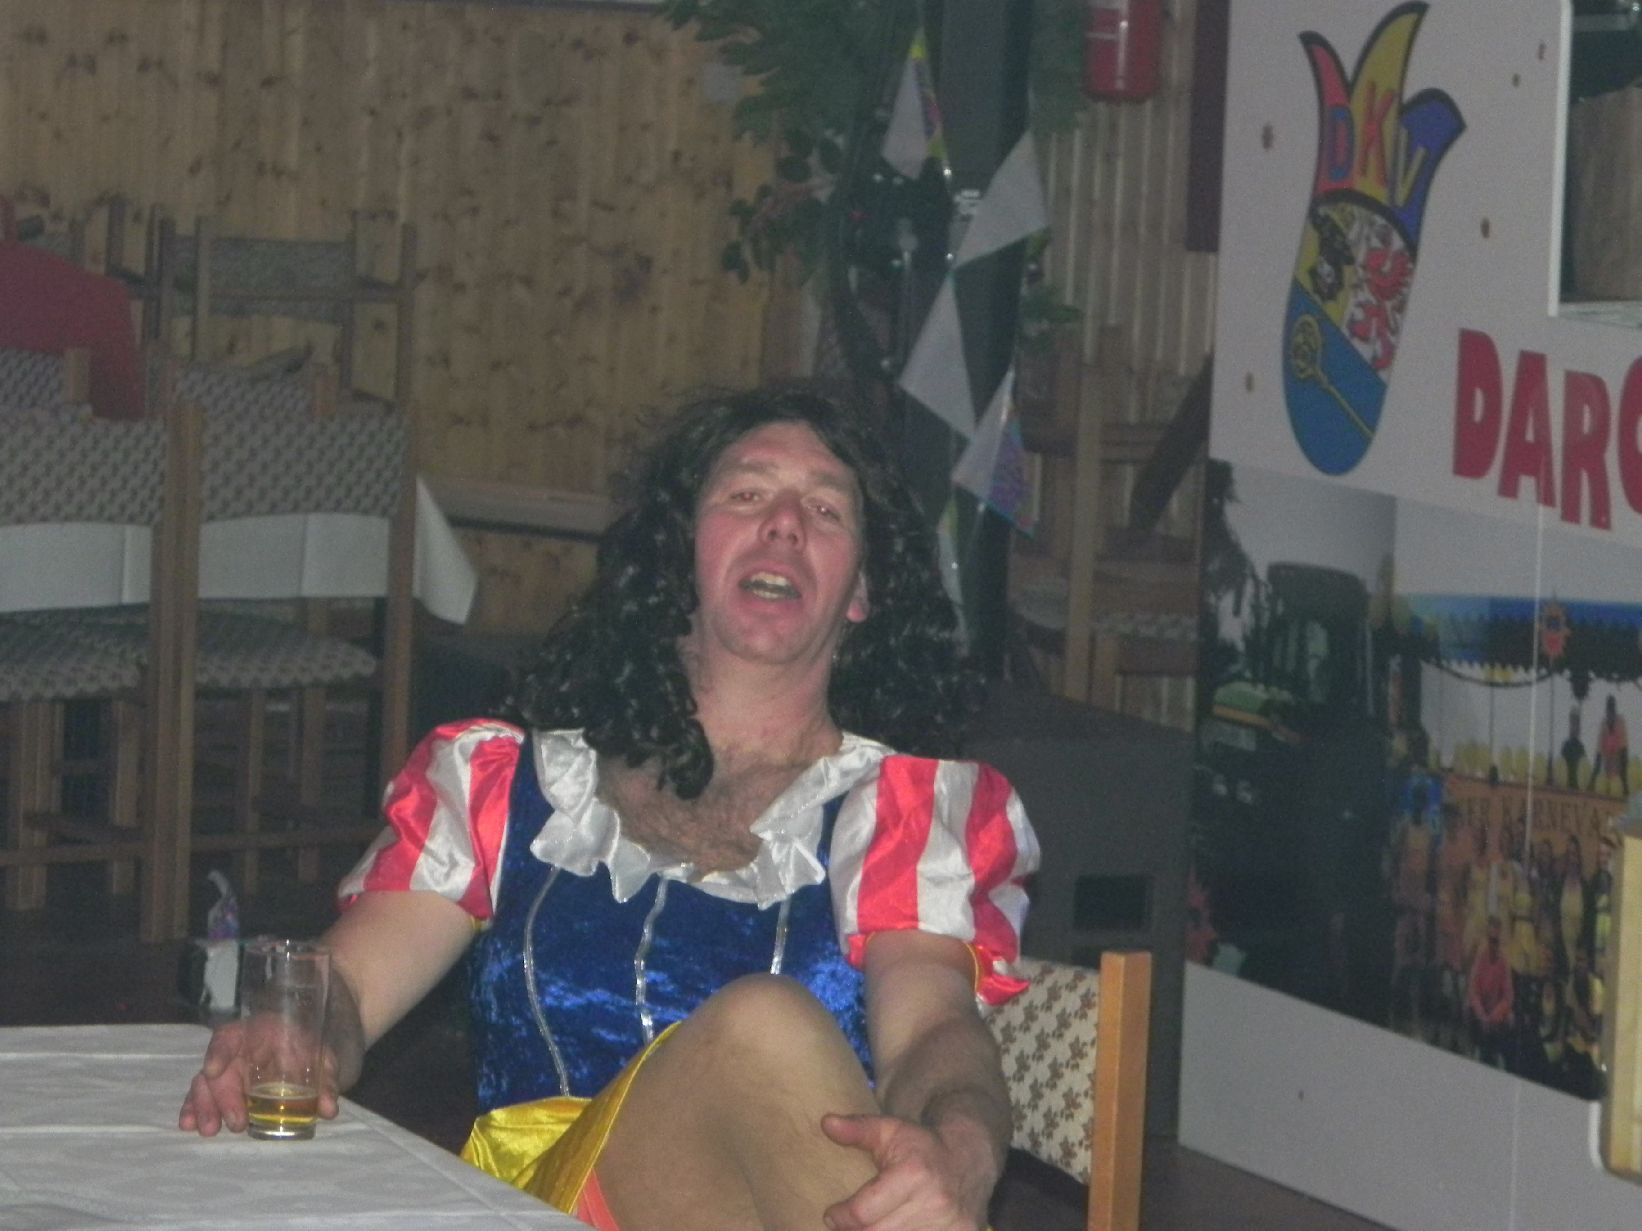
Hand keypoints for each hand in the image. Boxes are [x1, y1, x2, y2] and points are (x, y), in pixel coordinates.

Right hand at [177, 1020, 340, 1135]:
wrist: (305, 1054)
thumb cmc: (308, 1048)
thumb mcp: (323, 1058)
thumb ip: (327, 1080)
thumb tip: (329, 1109)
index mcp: (258, 1032)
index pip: (230, 1036)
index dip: (219, 1051)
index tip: (213, 1070)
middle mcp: (236, 1051)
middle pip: (217, 1070)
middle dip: (219, 1098)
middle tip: (237, 1122)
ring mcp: (226, 1071)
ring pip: (204, 1086)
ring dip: (203, 1108)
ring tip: (208, 1130)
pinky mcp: (222, 1089)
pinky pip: (203, 1099)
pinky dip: (195, 1112)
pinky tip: (190, 1126)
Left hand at [819, 1112, 991, 1230]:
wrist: (968, 1159)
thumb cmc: (922, 1146)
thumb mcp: (889, 1130)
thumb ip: (857, 1129)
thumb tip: (827, 1123)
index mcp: (914, 1175)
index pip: (864, 1213)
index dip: (841, 1217)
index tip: (832, 1214)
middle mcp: (934, 1204)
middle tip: (846, 1225)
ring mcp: (949, 1227)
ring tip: (868, 1226)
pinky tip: (892, 1228)